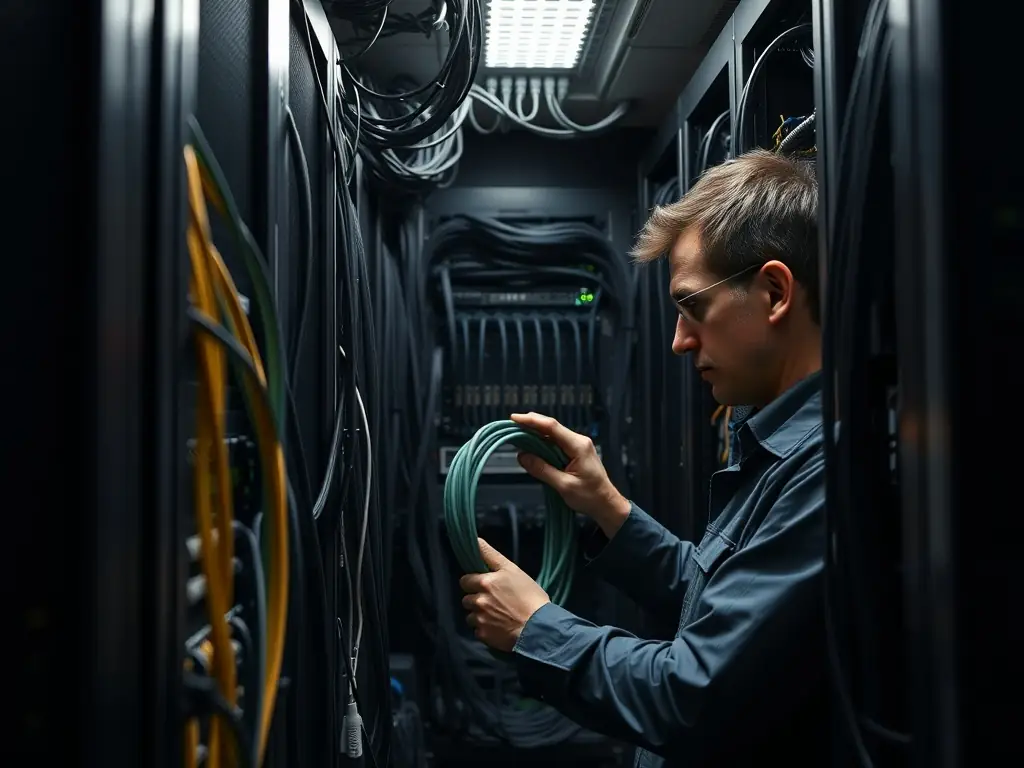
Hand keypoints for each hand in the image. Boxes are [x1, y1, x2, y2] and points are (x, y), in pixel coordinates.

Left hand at [459, 538, 549, 652]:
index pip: (465, 580)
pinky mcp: (483, 636)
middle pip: (466, 599)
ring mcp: (480, 619)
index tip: (484, 585)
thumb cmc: (529, 596)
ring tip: (496, 615)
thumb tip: (475, 540)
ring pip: (470, 616)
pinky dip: (485, 630)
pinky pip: (477, 631)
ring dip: (479, 615)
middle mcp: (478, 601)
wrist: (538, 628)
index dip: (473, 582)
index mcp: (484, 583)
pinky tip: (498, 627)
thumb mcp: (512, 570)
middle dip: (476, 599)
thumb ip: (490, 555)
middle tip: (493, 601)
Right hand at [510, 411, 630, 537]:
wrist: (606, 504)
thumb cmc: (590, 497)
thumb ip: (542, 470)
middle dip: (530, 425)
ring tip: (517, 436)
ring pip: (552, 435)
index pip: (552, 427)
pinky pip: (555, 444)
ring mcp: (577, 446)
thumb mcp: (564, 486)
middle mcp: (579, 441)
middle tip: (511, 427)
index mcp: (578, 446)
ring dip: (535, 435)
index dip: (532, 421)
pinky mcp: (574, 453)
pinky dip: (542, 444)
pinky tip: (531, 447)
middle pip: (551, 427)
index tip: (514, 418)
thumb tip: (522, 457)